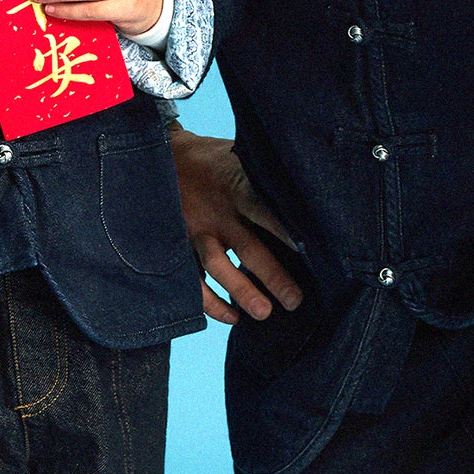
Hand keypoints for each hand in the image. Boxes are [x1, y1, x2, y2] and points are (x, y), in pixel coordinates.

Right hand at [171, 129, 301, 325]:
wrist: (163, 157)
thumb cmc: (213, 160)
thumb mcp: (238, 157)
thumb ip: (262, 179)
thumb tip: (309, 193)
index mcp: (234, 186)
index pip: (262, 210)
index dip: (284, 231)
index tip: (310, 251)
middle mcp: (216, 212)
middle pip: (247, 246)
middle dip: (271, 275)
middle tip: (294, 300)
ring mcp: (196, 231)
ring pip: (218, 266)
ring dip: (241, 291)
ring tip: (264, 313)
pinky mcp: (180, 246)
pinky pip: (192, 279)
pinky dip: (210, 301)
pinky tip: (232, 316)